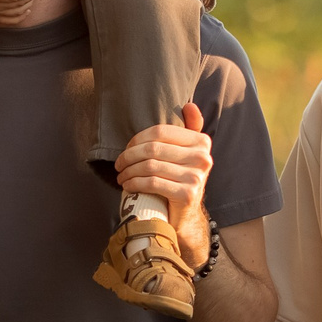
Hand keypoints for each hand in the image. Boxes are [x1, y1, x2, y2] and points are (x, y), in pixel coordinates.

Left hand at [115, 102, 212, 265]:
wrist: (185, 216)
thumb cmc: (179, 179)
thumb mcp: (186, 153)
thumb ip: (189, 129)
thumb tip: (189, 105)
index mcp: (202, 142)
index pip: (160, 131)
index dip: (137, 139)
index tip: (126, 149)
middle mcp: (202, 157)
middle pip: (153, 148)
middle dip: (129, 156)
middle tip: (119, 164)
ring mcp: (196, 177)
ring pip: (150, 165)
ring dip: (129, 171)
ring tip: (121, 176)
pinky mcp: (188, 194)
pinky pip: (152, 183)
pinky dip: (134, 183)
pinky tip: (127, 186)